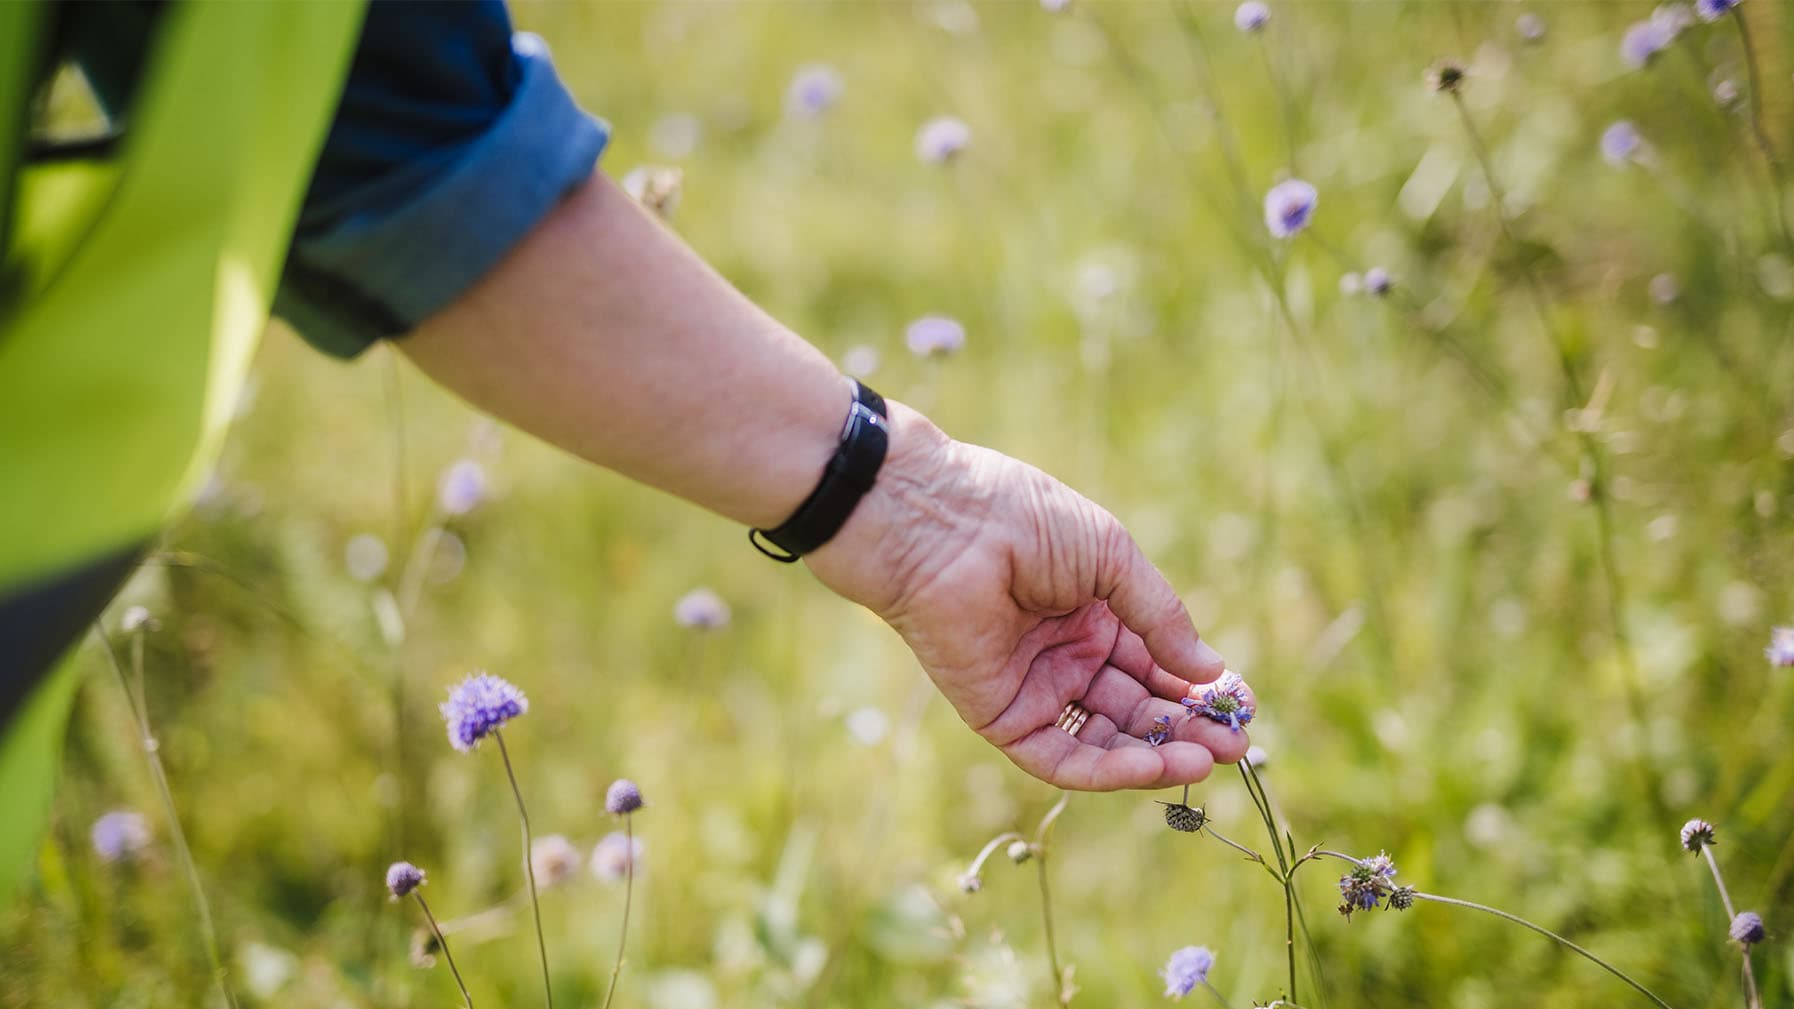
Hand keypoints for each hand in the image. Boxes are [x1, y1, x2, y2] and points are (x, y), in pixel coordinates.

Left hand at [806, 402, 1253, 789]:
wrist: (939, 523)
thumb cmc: (1022, 519)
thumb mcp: (1112, 559)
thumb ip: (1161, 617)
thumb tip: (1209, 671)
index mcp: (1091, 609)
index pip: (1157, 661)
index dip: (1200, 685)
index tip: (1242, 706)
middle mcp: (1065, 653)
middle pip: (1137, 705)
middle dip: (1187, 727)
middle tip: (1235, 746)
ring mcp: (1035, 687)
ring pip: (1106, 736)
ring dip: (1157, 753)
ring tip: (1207, 758)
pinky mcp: (1001, 717)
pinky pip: (1060, 756)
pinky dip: (1109, 767)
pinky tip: (1155, 766)